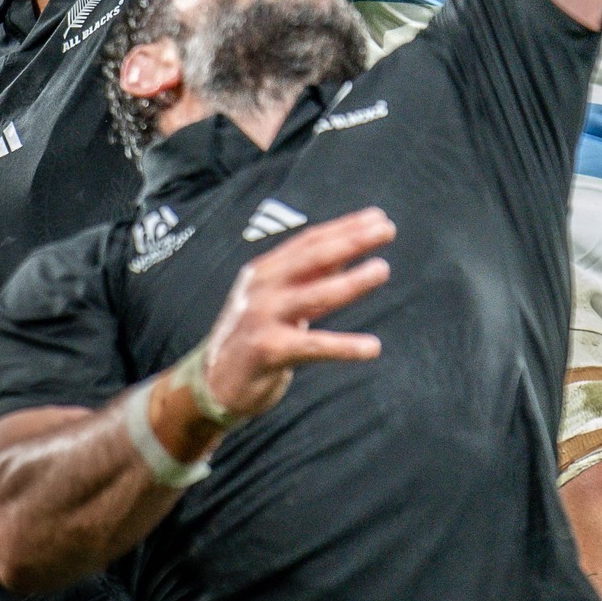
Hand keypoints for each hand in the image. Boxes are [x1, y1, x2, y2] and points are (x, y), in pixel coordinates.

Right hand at [197, 209, 393, 419]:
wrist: (214, 383)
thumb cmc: (255, 335)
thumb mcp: (278, 297)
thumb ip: (311, 275)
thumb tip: (351, 247)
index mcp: (265, 270)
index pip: (310, 241)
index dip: (345, 227)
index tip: (378, 218)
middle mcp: (261, 288)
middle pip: (313, 257)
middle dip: (352, 241)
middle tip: (387, 230)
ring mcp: (262, 317)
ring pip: (315, 294)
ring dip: (352, 282)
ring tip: (382, 269)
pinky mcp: (267, 351)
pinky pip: (313, 345)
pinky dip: (344, 346)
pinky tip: (372, 347)